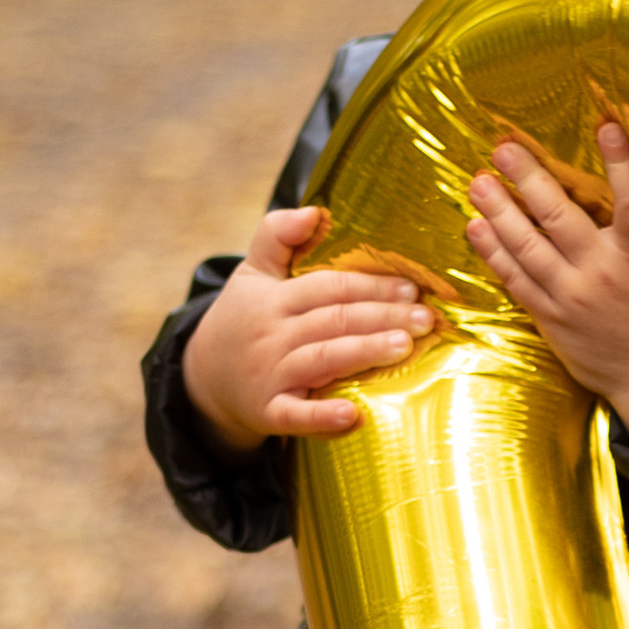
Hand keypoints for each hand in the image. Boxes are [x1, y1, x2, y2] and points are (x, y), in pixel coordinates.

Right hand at [179, 202, 423, 446]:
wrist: (204, 377)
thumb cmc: (244, 319)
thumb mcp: (251, 272)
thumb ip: (276, 234)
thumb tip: (314, 211)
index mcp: (273, 298)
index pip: (327, 287)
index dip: (369, 285)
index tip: (411, 287)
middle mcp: (272, 335)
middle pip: (332, 321)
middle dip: (381, 316)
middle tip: (424, 319)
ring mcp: (270, 376)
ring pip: (322, 360)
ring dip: (363, 353)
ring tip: (404, 347)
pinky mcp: (268, 413)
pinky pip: (295, 417)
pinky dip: (322, 418)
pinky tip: (353, 416)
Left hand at [465, 121, 628, 478]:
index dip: (620, 165)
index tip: (607, 127)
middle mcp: (598, 274)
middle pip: (558, 220)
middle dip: (530, 179)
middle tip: (503, 148)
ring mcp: (568, 297)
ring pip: (526, 248)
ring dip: (498, 213)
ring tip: (477, 182)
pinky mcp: (549, 318)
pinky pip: (515, 282)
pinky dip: (493, 255)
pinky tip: (475, 228)